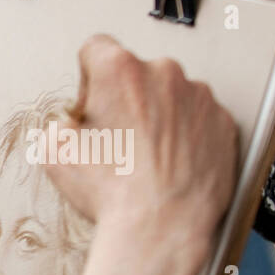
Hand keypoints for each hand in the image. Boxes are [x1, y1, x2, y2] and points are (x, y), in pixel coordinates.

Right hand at [51, 35, 239, 274]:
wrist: (160, 227)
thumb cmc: (113, 192)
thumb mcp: (53, 154)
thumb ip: (57, 123)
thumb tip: (66, 125)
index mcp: (118, 72)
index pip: (95, 48)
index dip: (86, 76)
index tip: (90, 99)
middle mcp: (163, 74)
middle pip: (136, 73)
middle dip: (124, 99)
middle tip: (113, 138)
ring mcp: (198, 98)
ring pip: (169, 95)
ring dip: (156, 116)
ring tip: (142, 156)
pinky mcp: (222, 123)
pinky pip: (198, 119)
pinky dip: (185, 135)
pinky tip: (167, 163)